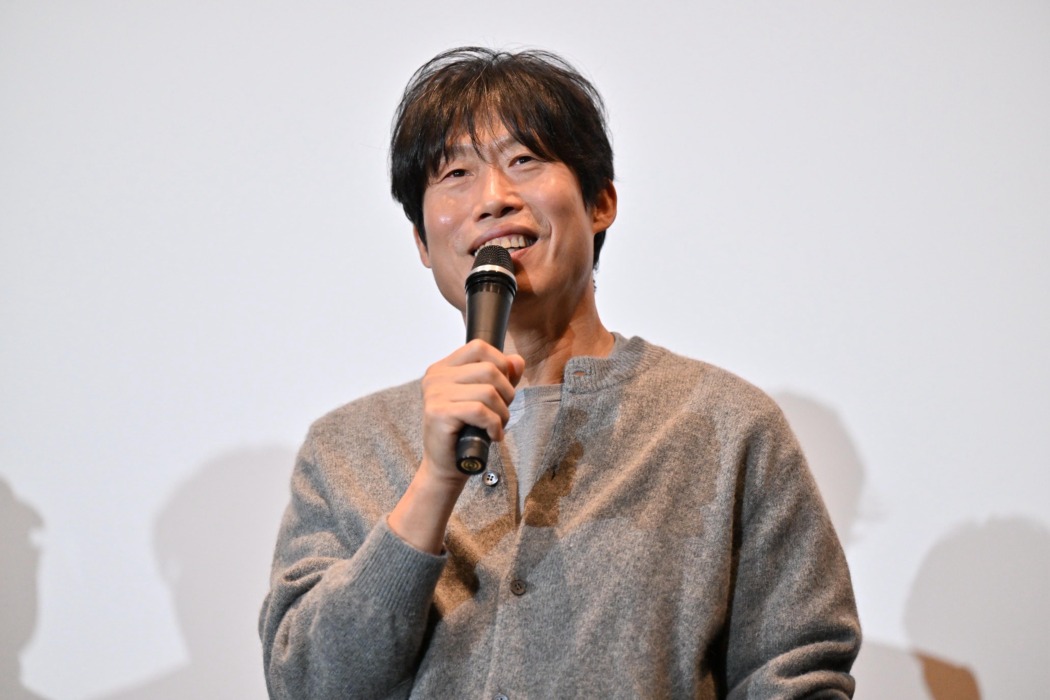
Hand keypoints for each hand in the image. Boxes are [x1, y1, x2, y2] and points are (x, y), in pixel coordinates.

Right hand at [419, 339, 525, 482]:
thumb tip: (517, 361)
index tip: (504, 387)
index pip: (479, 347)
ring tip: (497, 426)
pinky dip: (494, 425)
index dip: (501, 363)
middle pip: (489, 369)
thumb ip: (502, 377)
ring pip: (488, 391)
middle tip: (502, 413)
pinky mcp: (438, 413)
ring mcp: (434, 394)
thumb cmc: (466, 432)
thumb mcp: (486, 399)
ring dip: (502, 413)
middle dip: (506, 393)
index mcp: (443, 368)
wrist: (447, 466)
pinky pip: (480, 411)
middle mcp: (435, 377)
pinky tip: (493, 436)